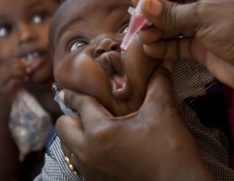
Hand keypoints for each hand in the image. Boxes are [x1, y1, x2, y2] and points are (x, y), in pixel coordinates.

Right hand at [0, 57, 28, 107]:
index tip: (25, 65)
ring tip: (26, 77)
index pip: (8, 60)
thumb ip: (15, 71)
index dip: (19, 60)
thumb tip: (25, 60)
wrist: (0, 109)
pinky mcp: (2, 92)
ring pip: (12, 71)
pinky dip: (21, 81)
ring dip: (22, 73)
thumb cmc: (8, 94)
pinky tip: (24, 82)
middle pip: (10, 64)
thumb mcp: (11, 80)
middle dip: (21, 66)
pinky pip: (14, 82)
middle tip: (27, 71)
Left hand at [56, 66, 213, 180]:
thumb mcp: (162, 112)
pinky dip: (84, 151)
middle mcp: (88, 153)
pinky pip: (79, 162)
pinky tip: (103, 146)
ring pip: (68, 147)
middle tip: (89, 111)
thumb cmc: (170, 150)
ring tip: (95, 128)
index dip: (74, 94)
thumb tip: (162, 63)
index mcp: (100, 132)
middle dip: (72, 116)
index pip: (80, 105)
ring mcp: (90, 170)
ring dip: (76, 135)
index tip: (66, 91)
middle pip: (63, 127)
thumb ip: (158, 84)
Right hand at [136, 0, 233, 103]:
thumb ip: (172, 13)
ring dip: (157, 31)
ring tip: (143, 37)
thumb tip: (144, 5)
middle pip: (174, 5)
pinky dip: (165, 47)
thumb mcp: (204, 15)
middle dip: (155, 14)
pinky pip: (178, 45)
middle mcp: (209, 4)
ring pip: (174, 27)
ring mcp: (205, 27)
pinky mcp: (202, 48)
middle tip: (137, 22)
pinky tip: (151, 49)